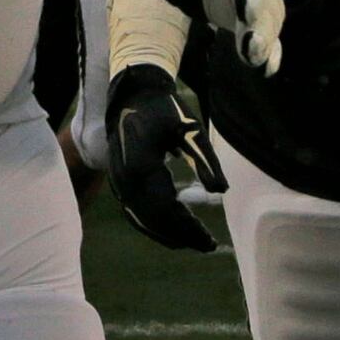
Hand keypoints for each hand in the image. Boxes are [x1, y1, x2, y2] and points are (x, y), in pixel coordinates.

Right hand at [101, 63, 226, 252]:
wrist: (132, 94)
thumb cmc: (164, 109)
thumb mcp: (189, 128)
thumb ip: (204, 158)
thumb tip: (221, 190)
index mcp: (141, 164)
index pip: (166, 207)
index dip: (188, 227)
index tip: (210, 239)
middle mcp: (125, 178)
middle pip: (153, 219)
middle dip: (181, 235)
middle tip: (207, 245)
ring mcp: (119, 182)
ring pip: (142, 220)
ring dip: (168, 235)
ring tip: (194, 242)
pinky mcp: (120, 183)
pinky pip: (135, 213)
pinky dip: (154, 227)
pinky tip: (173, 233)